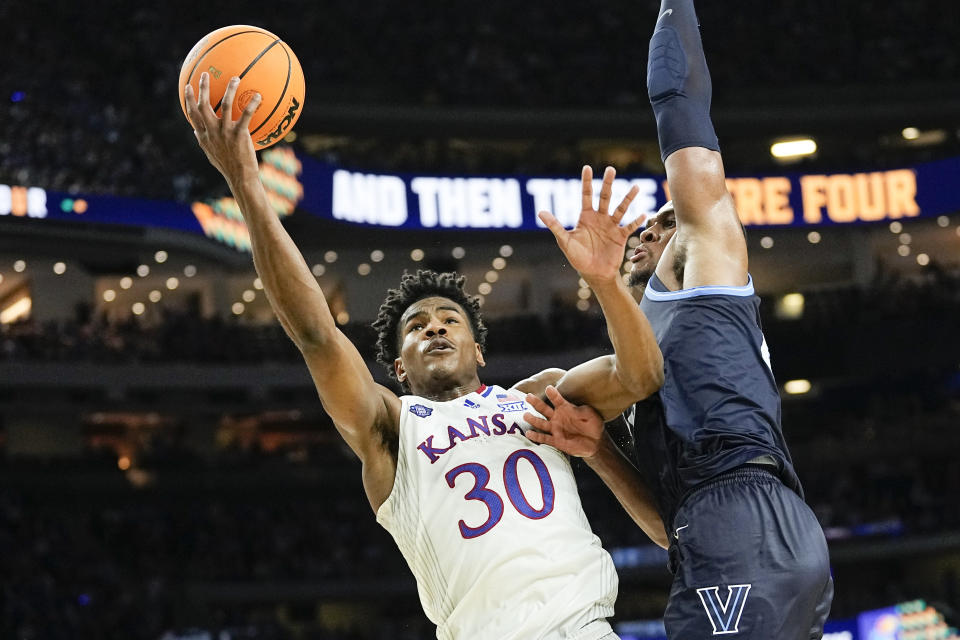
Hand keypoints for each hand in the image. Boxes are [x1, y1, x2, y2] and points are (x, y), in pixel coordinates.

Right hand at [184, 73, 261, 185]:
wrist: (240, 177)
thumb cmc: (227, 166)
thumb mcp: (211, 154)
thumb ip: (203, 141)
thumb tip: (195, 131)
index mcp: (204, 136)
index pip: (193, 114)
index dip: (189, 99)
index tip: (188, 86)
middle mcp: (212, 132)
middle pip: (204, 106)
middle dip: (203, 88)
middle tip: (205, 74)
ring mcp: (225, 132)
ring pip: (226, 105)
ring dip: (230, 89)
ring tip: (235, 78)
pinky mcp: (239, 135)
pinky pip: (246, 115)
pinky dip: (252, 104)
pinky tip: (258, 96)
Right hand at [524, 385, 604, 458]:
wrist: (595, 442)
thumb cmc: (593, 424)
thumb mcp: (591, 415)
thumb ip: (582, 411)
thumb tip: (575, 408)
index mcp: (565, 408)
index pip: (557, 400)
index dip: (553, 394)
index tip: (548, 388)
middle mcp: (557, 417)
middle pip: (544, 409)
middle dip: (536, 403)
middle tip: (528, 396)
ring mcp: (555, 429)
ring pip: (541, 423)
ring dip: (533, 419)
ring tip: (526, 415)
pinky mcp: (556, 441)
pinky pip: (544, 438)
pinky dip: (536, 436)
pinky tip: (528, 433)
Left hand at [538, 166, 645, 284]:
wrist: (593, 273)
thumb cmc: (577, 257)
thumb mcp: (564, 241)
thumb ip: (555, 226)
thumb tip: (540, 212)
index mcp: (586, 217)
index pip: (586, 195)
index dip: (586, 182)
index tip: (587, 168)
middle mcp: (600, 218)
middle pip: (605, 197)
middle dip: (607, 183)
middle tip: (611, 169)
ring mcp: (611, 226)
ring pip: (620, 208)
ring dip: (628, 198)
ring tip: (635, 187)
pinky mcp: (620, 236)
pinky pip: (629, 227)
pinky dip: (636, 221)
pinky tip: (643, 214)